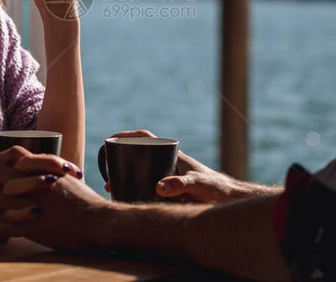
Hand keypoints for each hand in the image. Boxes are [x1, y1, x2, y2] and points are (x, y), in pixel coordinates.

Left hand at [0, 147, 103, 249]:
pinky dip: (0, 230)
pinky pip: (6, 226)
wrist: (100, 222)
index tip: (0, 175)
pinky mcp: (33, 228)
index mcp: (44, 171)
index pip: (14, 156)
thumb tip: (45, 172)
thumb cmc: (88, 202)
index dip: (2, 162)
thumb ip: (53, 172)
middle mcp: (36, 184)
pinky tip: (0, 235)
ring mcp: (32, 205)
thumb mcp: (69, 179)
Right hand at [107, 130, 268, 203]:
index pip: (146, 138)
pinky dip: (135, 191)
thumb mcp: (199, 185)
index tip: (113, 138)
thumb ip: (181, 185)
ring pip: (141, 173)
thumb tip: (158, 187)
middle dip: (122, 161)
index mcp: (172, 155)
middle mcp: (167, 164)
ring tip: (112, 189)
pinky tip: (127, 201)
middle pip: (139, 156)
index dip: (129, 135)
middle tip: (108, 174)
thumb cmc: (216, 188)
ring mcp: (167, 177)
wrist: (227, 201)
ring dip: (126, 179)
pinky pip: (146, 187)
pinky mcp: (168, 192)